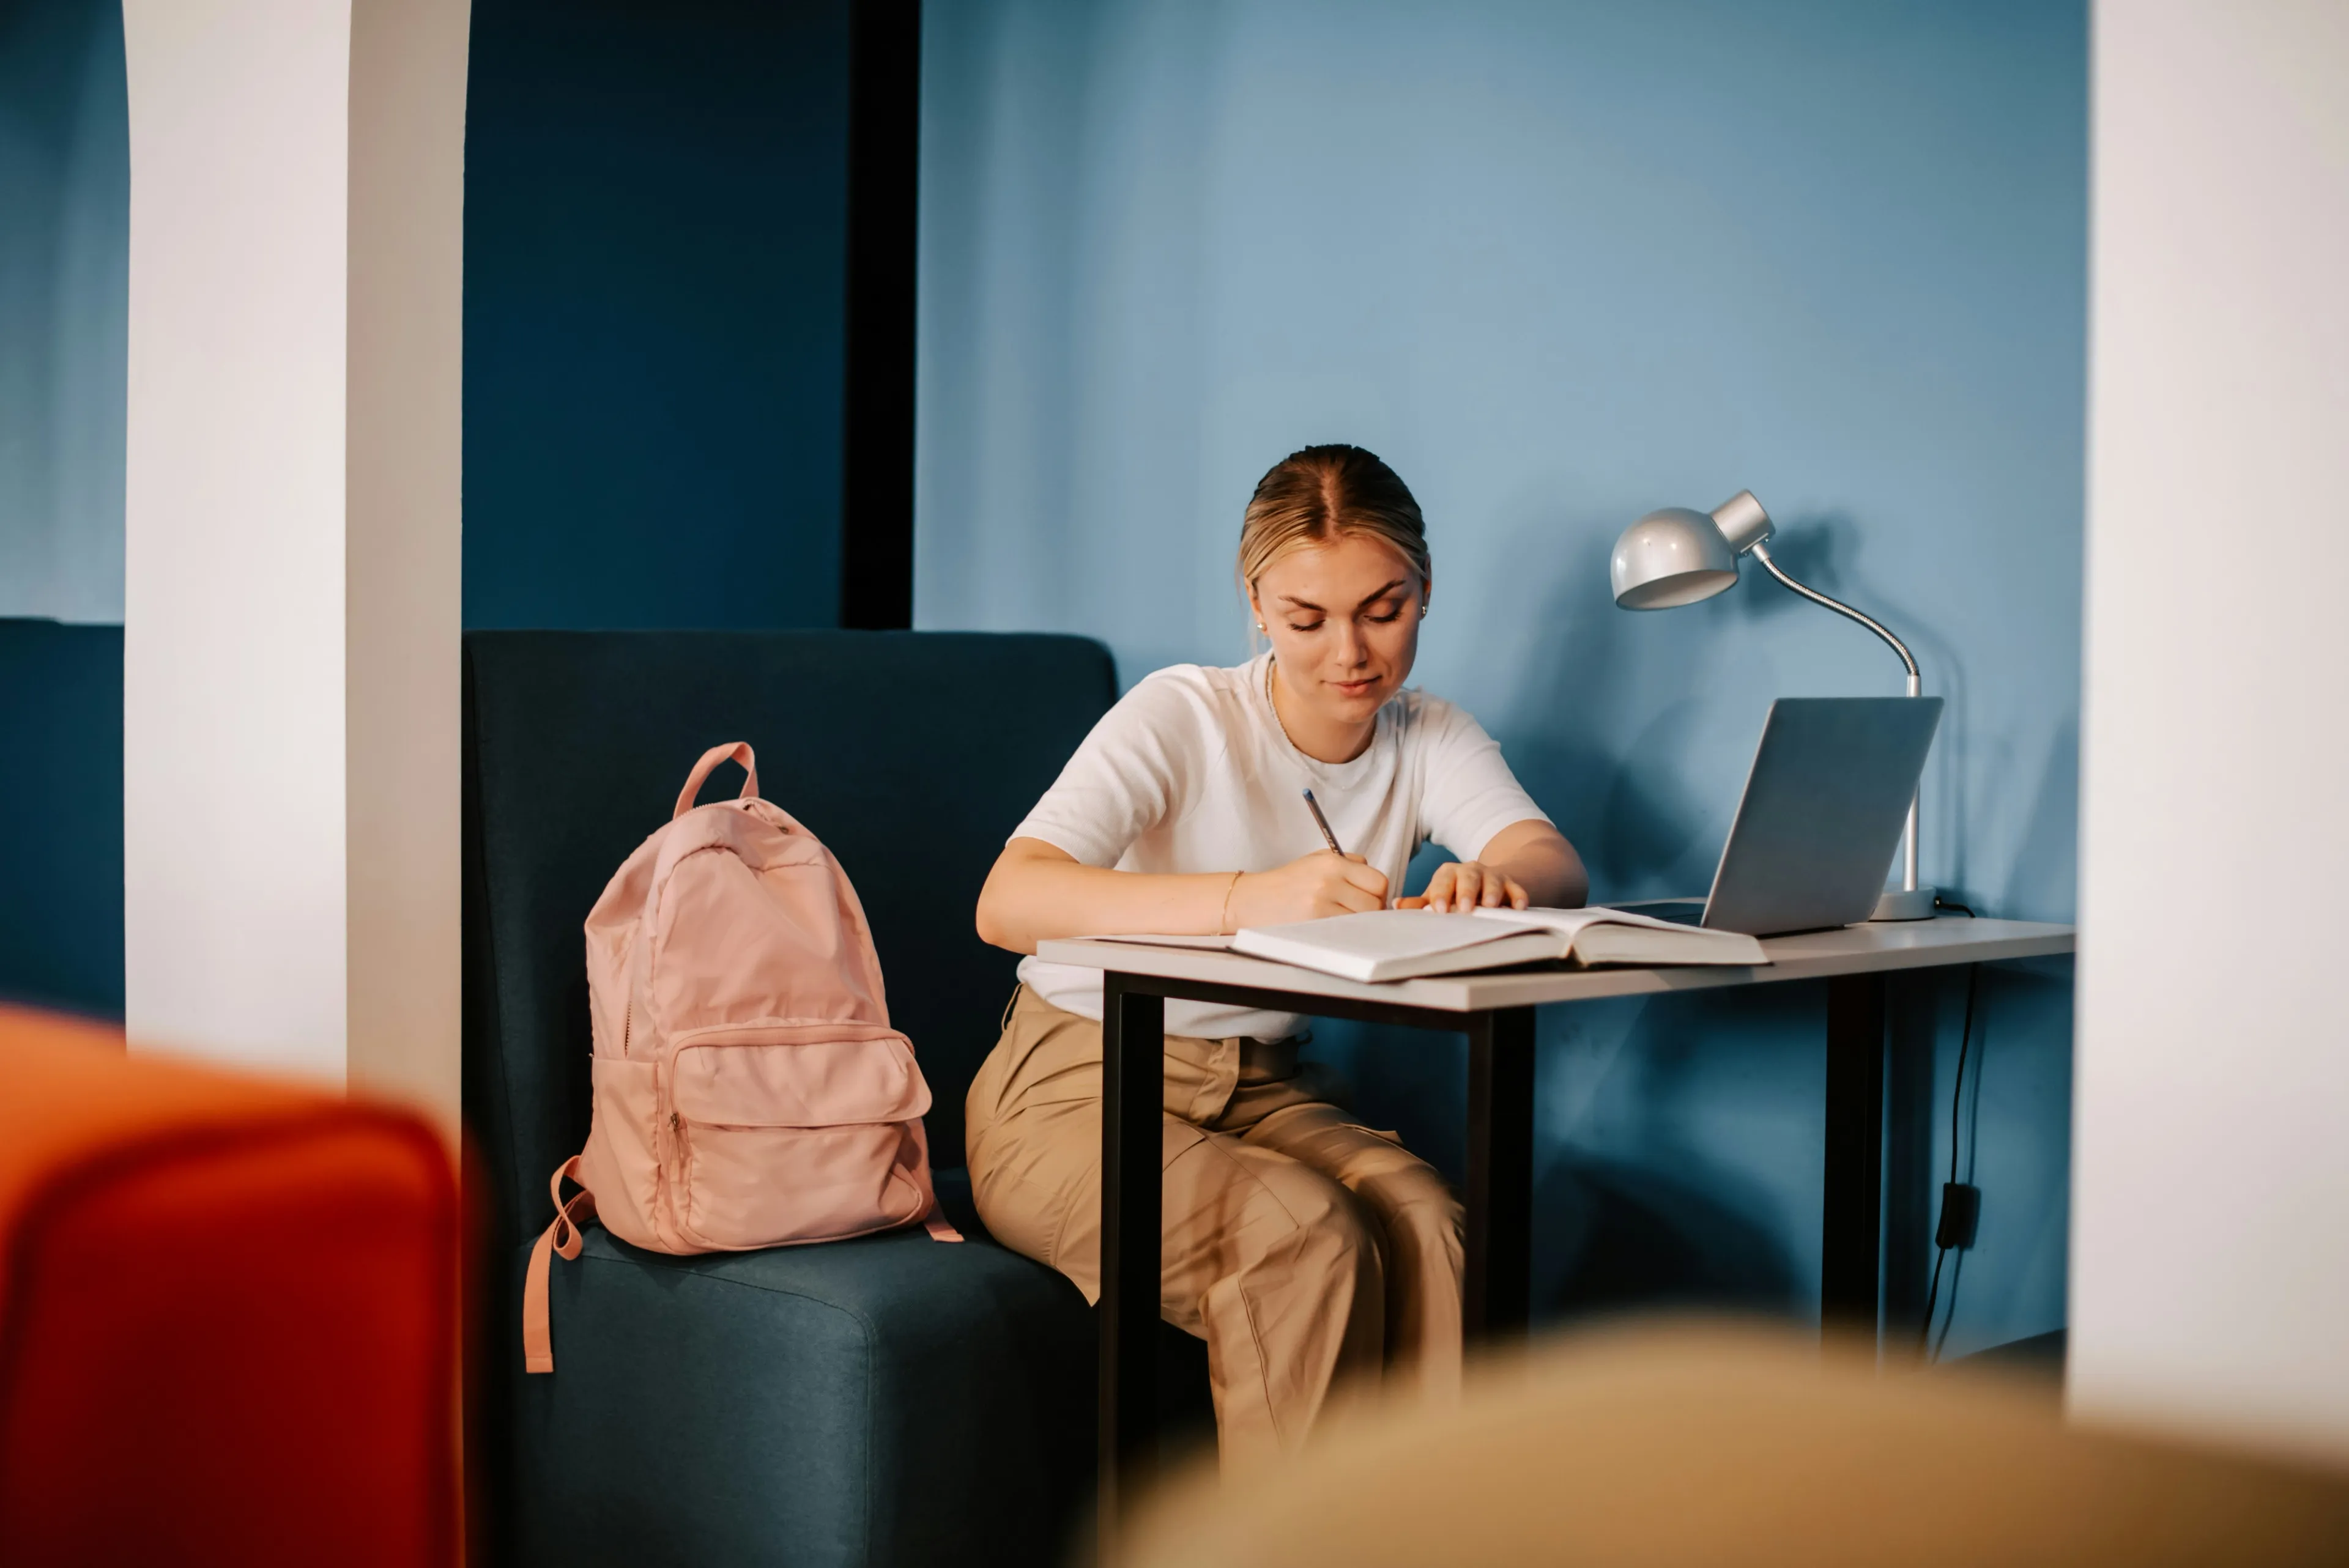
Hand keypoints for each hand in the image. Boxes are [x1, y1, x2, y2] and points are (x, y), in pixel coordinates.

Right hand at [1230, 851, 1388, 926]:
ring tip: (1342, 920)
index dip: (1378, 893)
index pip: (1378, 881)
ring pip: (1363, 920)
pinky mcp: (1314, 922)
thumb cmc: (1286, 883)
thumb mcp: (1316, 860)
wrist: (1253, 899)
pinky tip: (1333, 928)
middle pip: (1375, 904)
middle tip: (1357, 912)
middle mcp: (1329, 880)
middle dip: (1371, 911)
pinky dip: (1345, 932)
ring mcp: (1322, 903)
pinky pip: (1345, 931)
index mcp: (1333, 862)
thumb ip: (1349, 863)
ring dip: (1358, 923)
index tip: (1370, 899)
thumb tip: (1375, 882)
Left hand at [1402, 860, 1529, 913]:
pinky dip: (1519, 897)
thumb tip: (1395, 905)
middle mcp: (1471, 871)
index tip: (1439, 910)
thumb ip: (1419, 904)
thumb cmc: (1456, 893)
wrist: (1488, 881)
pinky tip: (1518, 907)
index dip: (1440, 894)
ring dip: (1492, 892)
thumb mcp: (1438, 896)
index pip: (1443, 880)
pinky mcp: (1512, 885)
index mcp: (1449, 874)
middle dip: (1466, 892)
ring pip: (1493, 880)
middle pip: (1468, 877)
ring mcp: (1493, 876)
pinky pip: (1517, 889)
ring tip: (1490, 906)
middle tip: (1464, 909)